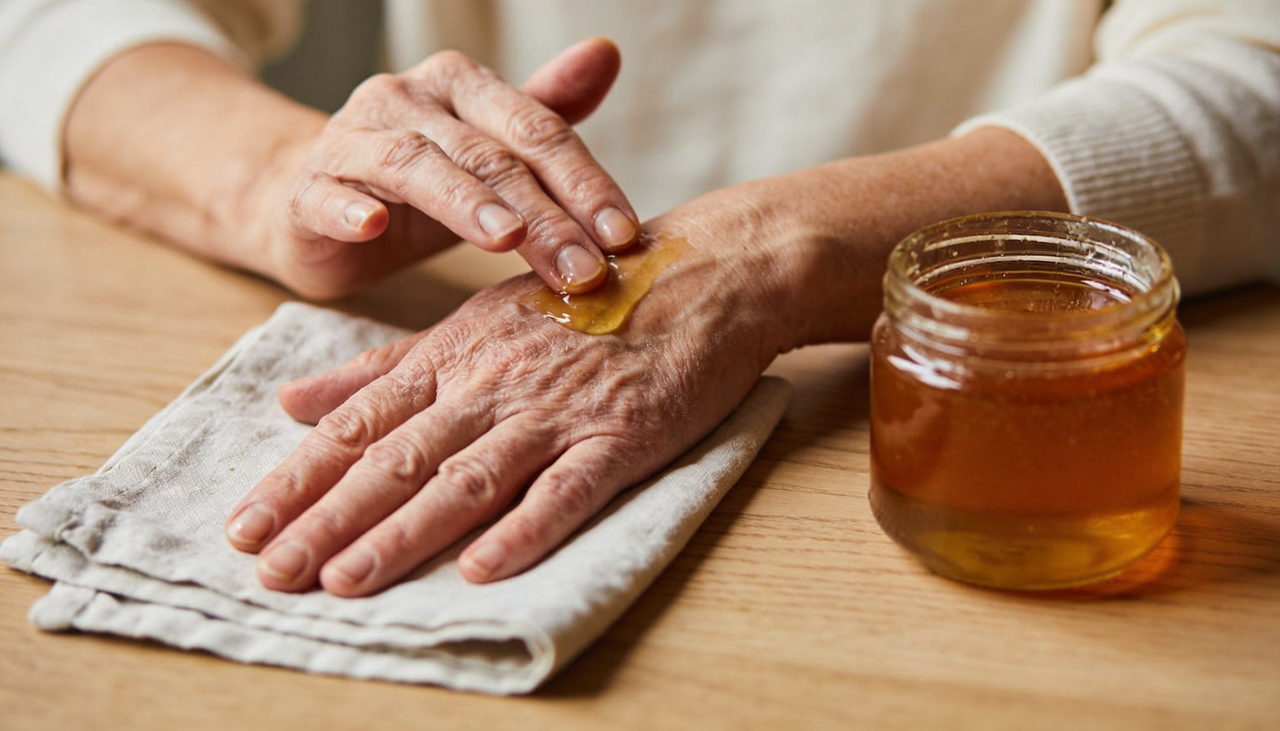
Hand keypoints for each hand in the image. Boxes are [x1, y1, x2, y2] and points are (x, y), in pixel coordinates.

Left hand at [224, 188, 804, 594]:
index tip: (245, 527)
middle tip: (270, 571)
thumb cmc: (582, 302)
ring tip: (346, 579)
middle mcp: (493, 383)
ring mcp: (557, 410)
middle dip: (328, 517)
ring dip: (404, 531)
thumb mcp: (474, 323)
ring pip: (469, 476)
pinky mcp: (620, 435)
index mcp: (453, 357)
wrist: (698, 277)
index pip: (360, 426)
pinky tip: (483, 567)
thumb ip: (385, 367)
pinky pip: (568, 488)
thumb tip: (295, 401)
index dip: (300, 478)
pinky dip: (526, 526)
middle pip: (399, 458)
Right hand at [243, 37, 639, 298]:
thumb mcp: (490, 151)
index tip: (624, 236)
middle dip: (544, 215)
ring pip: (415, 165)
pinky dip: (349, 207)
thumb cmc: (420, 184)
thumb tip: (606, 53)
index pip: (536, 130)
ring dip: (465, 203)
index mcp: (460, 85)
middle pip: (488, 155)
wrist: (310, 201)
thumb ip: (546, 112)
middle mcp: (406, 99)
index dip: (584, 183)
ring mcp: (351, 139)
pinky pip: (326, 193)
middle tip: (584, 268)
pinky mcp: (306, 188)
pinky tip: (371, 226)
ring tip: (506, 239)